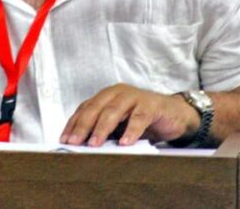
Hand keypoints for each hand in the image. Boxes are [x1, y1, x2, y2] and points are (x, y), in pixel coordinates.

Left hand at [59, 84, 198, 146]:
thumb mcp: (120, 124)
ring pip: (114, 111)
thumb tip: (83, 147)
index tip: (64, 140)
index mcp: (107, 96)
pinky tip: (125, 143)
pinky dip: (131, 130)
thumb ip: (104, 130)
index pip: (85, 108)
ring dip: (102, 128)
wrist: (174, 114)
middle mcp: (118, 93)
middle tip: (75, 142)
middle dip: (83, 126)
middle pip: (96, 108)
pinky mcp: (151, 105)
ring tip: (94, 144)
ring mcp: (134, 97)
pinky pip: (139, 118)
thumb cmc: (142, 119)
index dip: (74, 124)